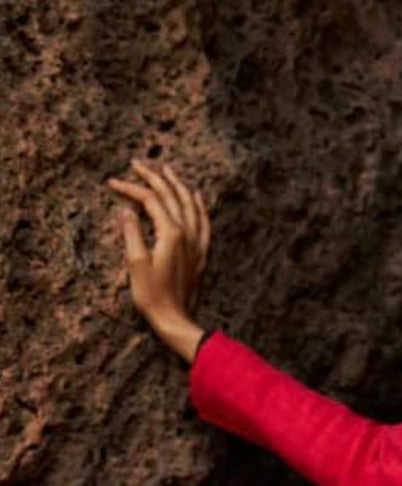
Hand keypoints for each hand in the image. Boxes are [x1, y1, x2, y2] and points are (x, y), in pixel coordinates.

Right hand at [104, 155, 210, 359]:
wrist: (176, 321)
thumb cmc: (153, 297)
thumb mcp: (136, 264)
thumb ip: (131, 233)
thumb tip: (125, 210)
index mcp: (171, 234)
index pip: (150, 200)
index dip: (130, 188)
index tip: (113, 183)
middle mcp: (187, 234)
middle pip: (170, 196)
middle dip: (153, 177)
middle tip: (137, 164)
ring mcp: (196, 244)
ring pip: (190, 205)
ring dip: (177, 185)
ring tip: (167, 170)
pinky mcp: (201, 255)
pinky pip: (204, 223)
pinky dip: (199, 207)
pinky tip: (196, 197)